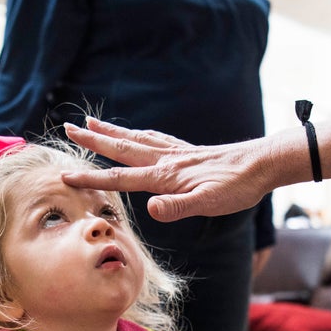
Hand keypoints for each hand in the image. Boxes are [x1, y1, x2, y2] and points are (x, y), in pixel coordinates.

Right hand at [62, 118, 273, 222]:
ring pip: (135, 139)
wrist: (262, 164)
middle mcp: (166, 159)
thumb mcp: (209, 203)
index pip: (121, 178)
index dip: (93, 178)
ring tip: (91, 121)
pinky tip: (137, 134)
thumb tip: (152, 209)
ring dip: (111, 131)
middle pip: (121, 148)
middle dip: (93, 140)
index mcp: (165, 176)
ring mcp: (176, 152)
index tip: (67, 176)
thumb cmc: (237, 187)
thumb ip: (178, 207)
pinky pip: (154, 139)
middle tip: (67, 127)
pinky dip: (138, 134)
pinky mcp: (187, 151)